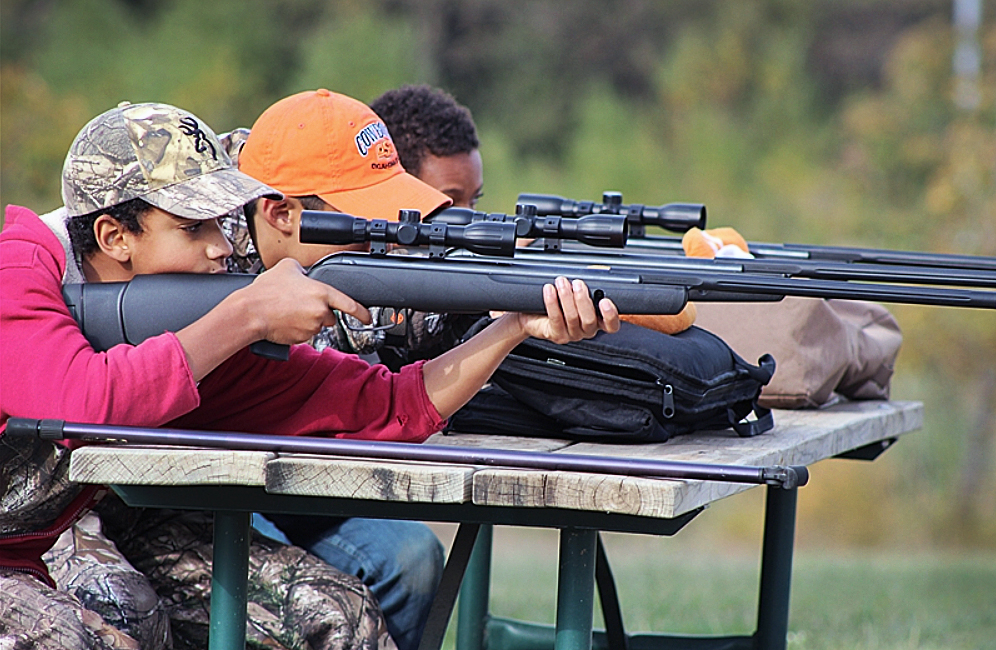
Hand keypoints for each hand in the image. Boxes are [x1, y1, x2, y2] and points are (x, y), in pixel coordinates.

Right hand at [244, 258, 371, 343]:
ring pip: (317, 325)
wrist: (250, 312)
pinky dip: (298, 328)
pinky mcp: (301, 338)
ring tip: (289, 311)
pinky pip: (305, 334)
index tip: (368, 317)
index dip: (361, 312)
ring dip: (308, 320)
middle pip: (330, 315)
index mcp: (321, 293)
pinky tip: (286, 320)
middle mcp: (320, 311)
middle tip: (299, 304)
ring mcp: (311, 326)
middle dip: (319, 311)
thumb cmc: (266, 291)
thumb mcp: (286, 267)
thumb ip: (303, 269)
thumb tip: (305, 272)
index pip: (350, 304)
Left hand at [505, 277, 619, 342]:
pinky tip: (549, 290)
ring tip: (561, 282)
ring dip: (566, 297)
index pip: (611, 325)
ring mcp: (571, 335)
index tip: (605, 300)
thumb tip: (592, 270)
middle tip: (577, 284)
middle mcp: (586, 330)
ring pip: (572, 318)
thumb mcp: (574, 292)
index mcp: (596, 320)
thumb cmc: (558, 301)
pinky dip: (552, 302)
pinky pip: (556, 318)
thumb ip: (585, 286)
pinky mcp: (557, 335)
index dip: (611, 315)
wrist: (533, 315)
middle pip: (590, 320)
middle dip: (583, 299)